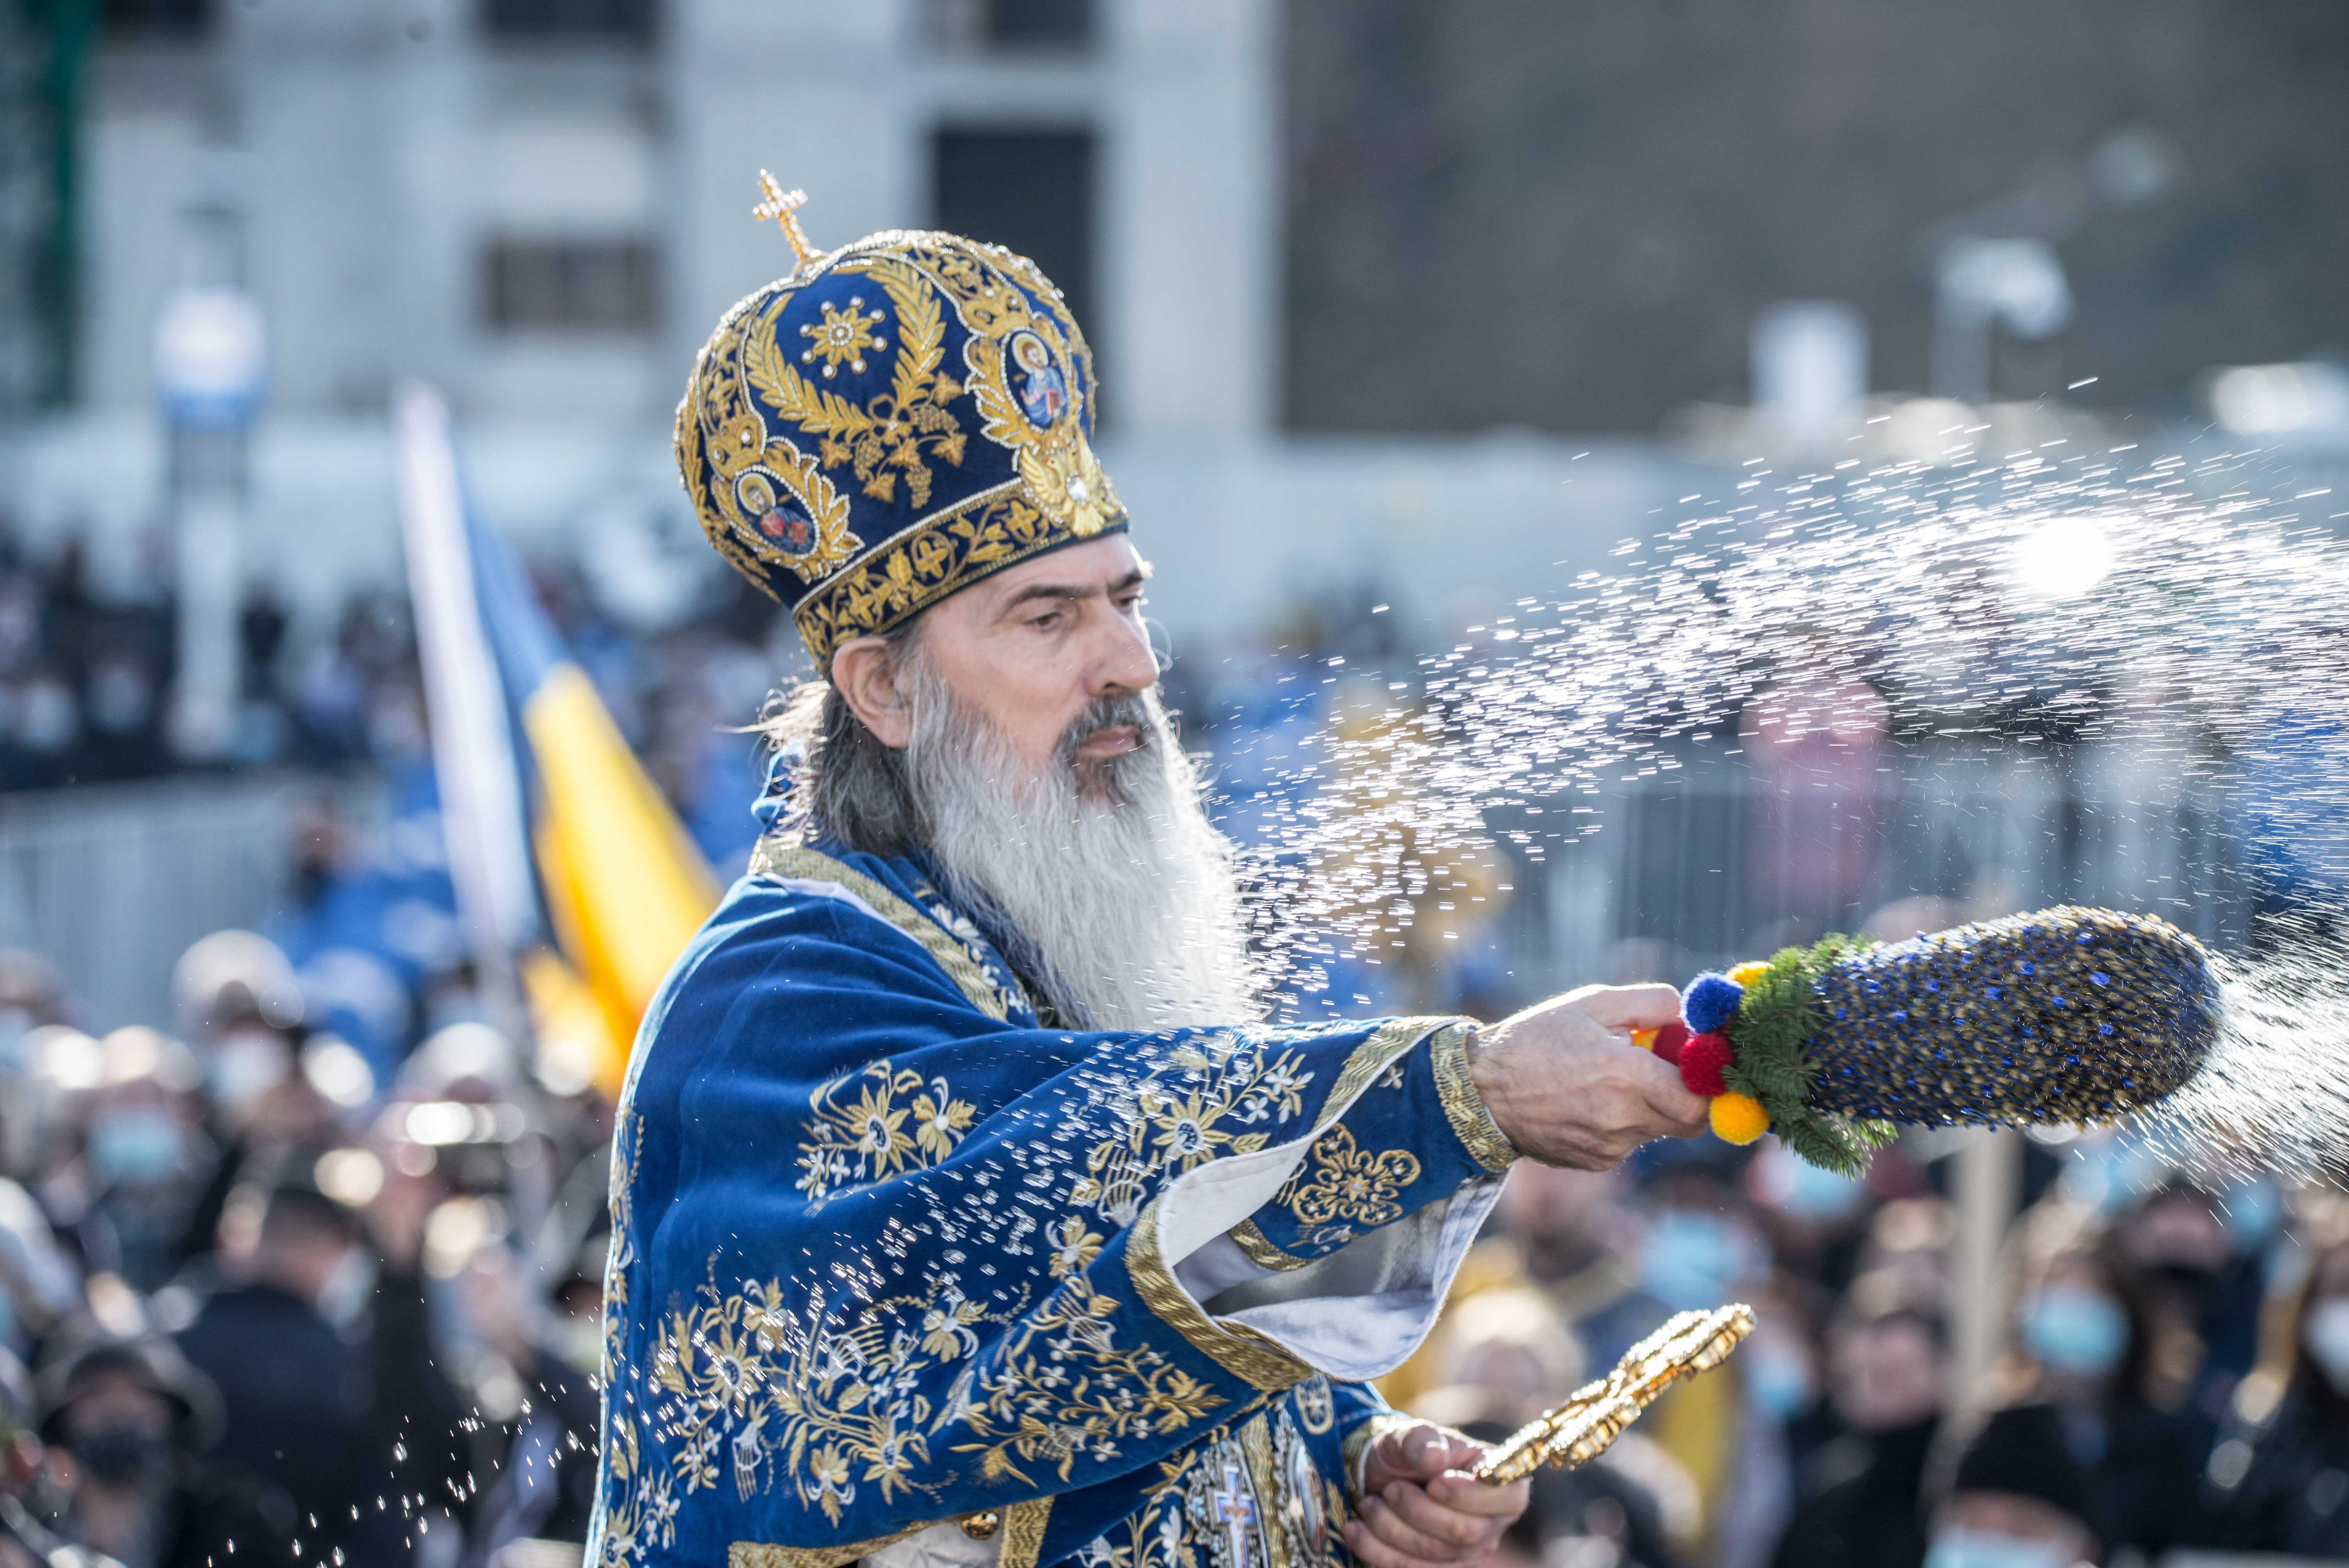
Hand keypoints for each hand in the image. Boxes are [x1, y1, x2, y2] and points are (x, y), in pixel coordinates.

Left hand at [1348, 1421, 1526, 1567]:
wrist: (1380, 1477)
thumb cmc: (1406, 1452)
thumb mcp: (1408, 1434)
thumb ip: (1421, 1440)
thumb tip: (1435, 1457)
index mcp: (1498, 1480)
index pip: (1508, 1497)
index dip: (1471, 1495)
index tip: (1434, 1483)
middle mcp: (1491, 1521)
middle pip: (1466, 1532)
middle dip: (1417, 1510)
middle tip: (1390, 1489)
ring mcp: (1467, 1551)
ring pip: (1433, 1553)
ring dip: (1390, 1526)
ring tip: (1369, 1503)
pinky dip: (1376, 1549)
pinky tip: (1355, 1529)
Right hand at [1468, 984, 1708, 1168]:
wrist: (1480, 1090)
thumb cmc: (1534, 1039)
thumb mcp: (1591, 1002)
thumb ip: (1649, 1003)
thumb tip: (1689, 1014)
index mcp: (1625, 1075)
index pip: (1698, 1100)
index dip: (1707, 1084)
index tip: (1698, 1064)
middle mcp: (1622, 1118)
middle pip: (1689, 1122)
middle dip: (1685, 1097)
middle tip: (1663, 1071)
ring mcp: (1609, 1146)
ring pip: (1658, 1131)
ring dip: (1651, 1107)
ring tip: (1611, 1081)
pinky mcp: (1596, 1162)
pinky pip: (1629, 1143)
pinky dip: (1623, 1124)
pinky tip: (1590, 1102)